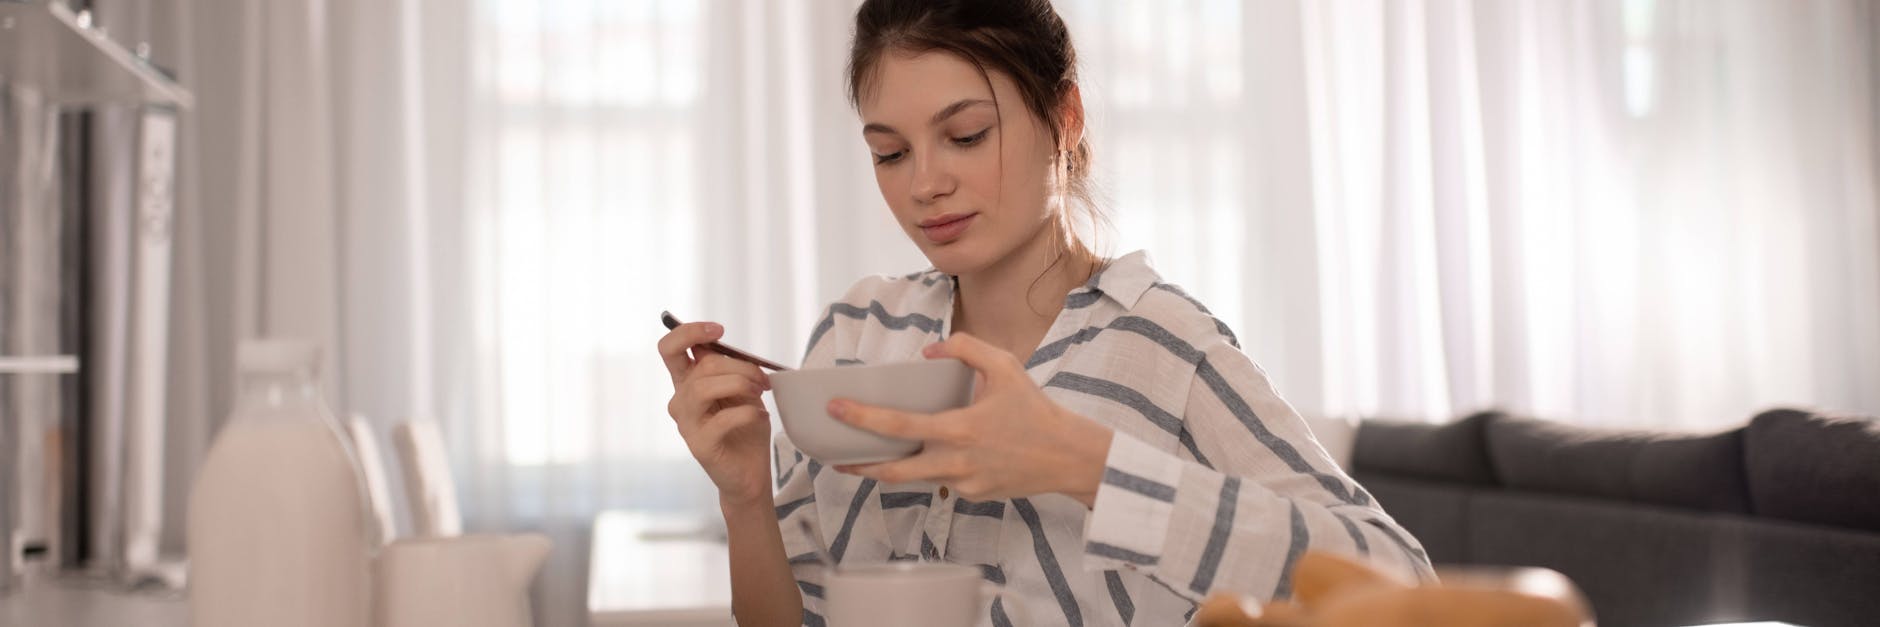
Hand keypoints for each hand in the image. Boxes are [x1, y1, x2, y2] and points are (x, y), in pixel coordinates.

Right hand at [659, 321, 774, 504]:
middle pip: (702, 366)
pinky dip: (748, 412)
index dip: (689, 332)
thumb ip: (728, 369)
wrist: (750, 473)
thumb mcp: (740, 391)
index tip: (719, 330)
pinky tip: (760, 416)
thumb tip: (720, 344)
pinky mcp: (700, 444)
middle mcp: (680, 401)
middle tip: (763, 379)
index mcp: (687, 383)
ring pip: (705, 388)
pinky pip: (724, 418)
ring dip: (741, 384)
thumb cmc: (746, 429)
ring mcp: (686, 424)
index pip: (669, 348)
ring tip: (760, 393)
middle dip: (740, 366)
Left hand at [829, 333, 1113, 506]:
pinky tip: (927, 456)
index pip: (898, 425)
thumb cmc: (1037, 410)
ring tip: (864, 459)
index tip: (835, 408)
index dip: (861, 417)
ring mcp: (963, 484)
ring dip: (886, 471)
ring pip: (913, 480)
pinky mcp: (973, 495)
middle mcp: (956, 462)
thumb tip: (929, 350)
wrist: (1069, 457)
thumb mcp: (1005, 366)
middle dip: (858, 465)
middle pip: (892, 472)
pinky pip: (941, 481)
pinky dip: (929, 468)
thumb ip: (966, 348)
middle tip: (833, 456)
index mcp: (959, 429)